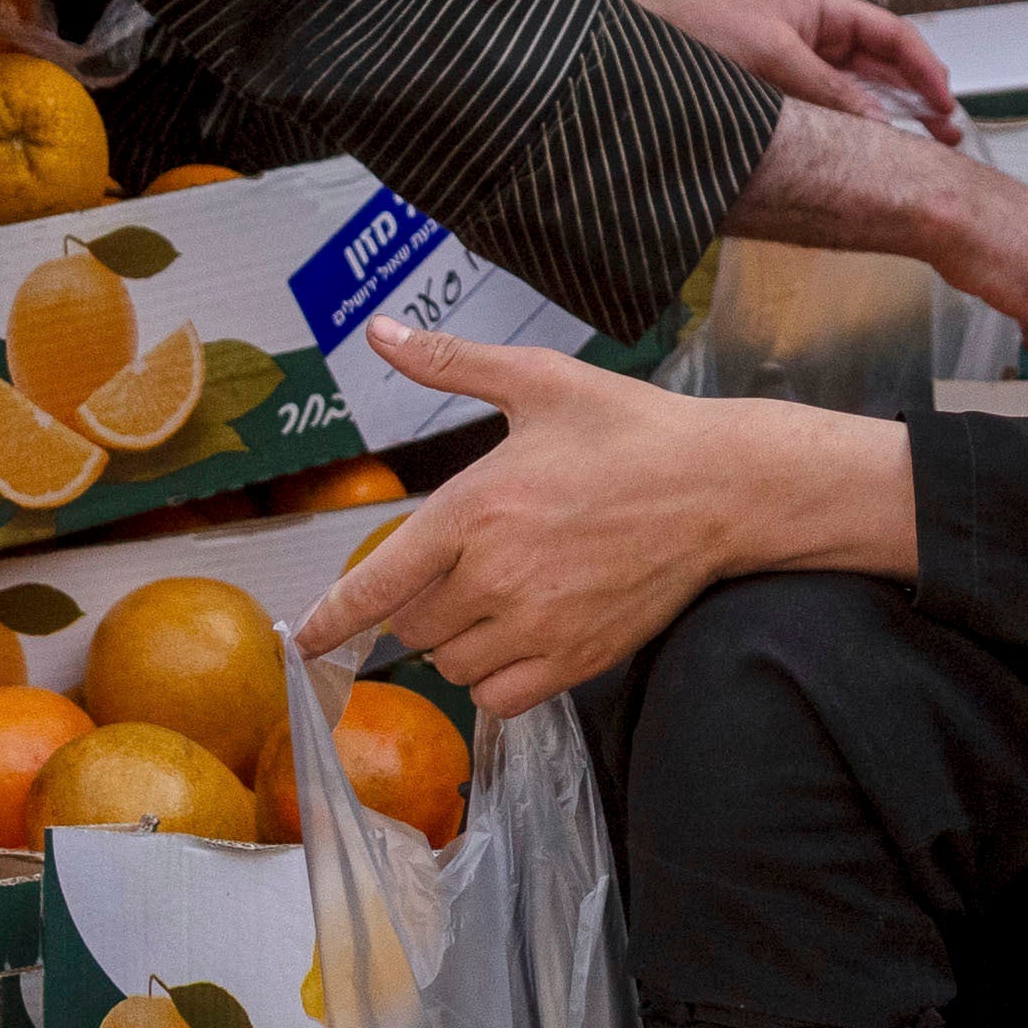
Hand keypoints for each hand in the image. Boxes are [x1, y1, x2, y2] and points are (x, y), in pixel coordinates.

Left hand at [307, 332, 898, 716]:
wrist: (723, 487)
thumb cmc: (632, 430)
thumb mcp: (540, 382)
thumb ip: (451, 363)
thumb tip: (378, 330)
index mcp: (475, 509)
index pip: (376, 583)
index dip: (330, 619)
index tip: (303, 639)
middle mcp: (497, 575)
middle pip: (412, 624)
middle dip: (420, 601)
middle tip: (464, 566)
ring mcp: (538, 625)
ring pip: (451, 663)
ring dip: (455, 641)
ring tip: (497, 597)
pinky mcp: (577, 659)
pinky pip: (499, 697)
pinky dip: (493, 679)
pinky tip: (518, 639)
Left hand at [646, 0, 959, 132]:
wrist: (635, 49)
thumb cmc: (696, 29)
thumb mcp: (770, 54)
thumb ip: (826, 89)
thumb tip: (877, 124)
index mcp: (822, 12)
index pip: (892, 36)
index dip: (925, 68)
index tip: (944, 103)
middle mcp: (817, 40)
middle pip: (884, 70)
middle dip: (918, 100)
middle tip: (945, 136)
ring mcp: (799, 72)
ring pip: (860, 97)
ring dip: (892, 121)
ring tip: (921, 151)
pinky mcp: (779, 102)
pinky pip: (828, 116)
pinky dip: (853, 134)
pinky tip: (867, 155)